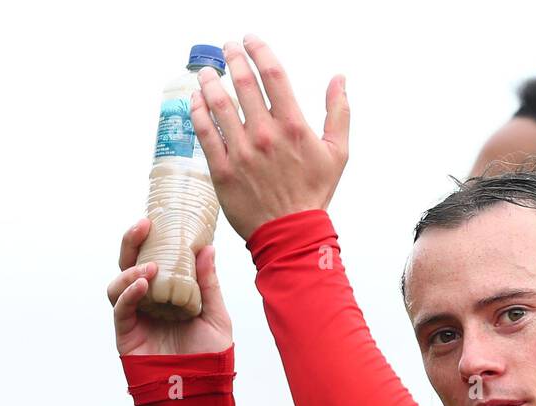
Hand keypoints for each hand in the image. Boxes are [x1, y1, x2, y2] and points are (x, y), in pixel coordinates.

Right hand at [108, 218, 232, 355]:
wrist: (202, 389)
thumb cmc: (210, 356)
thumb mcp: (216, 315)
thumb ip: (208, 284)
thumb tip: (207, 248)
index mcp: (168, 295)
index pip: (153, 260)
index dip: (151, 240)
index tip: (159, 219)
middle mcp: (148, 303)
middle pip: (129, 265)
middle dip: (132, 242)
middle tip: (144, 224)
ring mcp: (136, 317)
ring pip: (118, 284)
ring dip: (131, 269)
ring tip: (151, 266)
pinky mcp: (126, 333)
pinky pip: (121, 307)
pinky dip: (128, 292)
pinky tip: (142, 283)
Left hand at [190, 35, 348, 242]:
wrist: (291, 234)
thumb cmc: (313, 195)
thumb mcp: (337, 153)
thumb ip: (338, 113)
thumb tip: (339, 79)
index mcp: (293, 126)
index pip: (272, 75)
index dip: (259, 50)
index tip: (250, 40)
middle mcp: (265, 134)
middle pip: (243, 83)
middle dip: (233, 58)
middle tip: (227, 49)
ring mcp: (242, 152)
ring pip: (218, 103)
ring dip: (210, 81)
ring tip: (207, 72)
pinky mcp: (223, 170)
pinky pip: (205, 133)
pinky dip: (197, 111)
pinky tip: (196, 100)